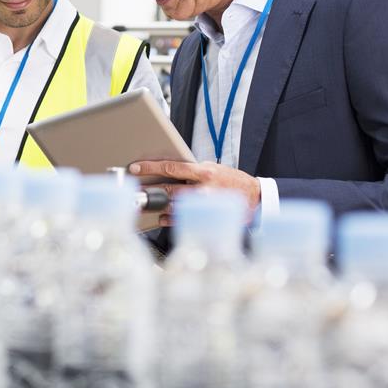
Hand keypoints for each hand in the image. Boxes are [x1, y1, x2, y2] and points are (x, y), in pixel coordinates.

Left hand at [127, 160, 260, 224]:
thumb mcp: (212, 168)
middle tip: (134, 189)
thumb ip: (191, 170)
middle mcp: (203, 188)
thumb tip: (166, 171)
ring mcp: (204, 205)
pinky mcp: (206, 217)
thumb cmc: (230, 180)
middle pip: (168, 189)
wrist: (254, 197)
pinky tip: (161, 217)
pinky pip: (182, 220)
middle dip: (148, 189)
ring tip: (144, 204)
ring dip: (156, 205)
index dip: (150, 167)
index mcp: (204, 172)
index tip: (135, 167)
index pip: (171, 167)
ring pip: (173, 206)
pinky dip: (168, 219)